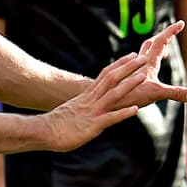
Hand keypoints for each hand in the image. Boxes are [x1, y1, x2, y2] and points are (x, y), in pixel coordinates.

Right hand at [43, 23, 186, 150]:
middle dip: (128, 68)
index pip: (105, 75)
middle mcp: (91, 100)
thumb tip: (93, 104)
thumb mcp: (74, 109)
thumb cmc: (57, 124)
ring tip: (144, 76)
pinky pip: (110, 118)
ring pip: (114, 94)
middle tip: (143, 58)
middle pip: (112, 79)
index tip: (131, 55)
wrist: (43, 132)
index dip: (119, 64)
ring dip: (129, 84)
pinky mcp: (93, 125)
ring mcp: (93, 111)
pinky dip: (124, 113)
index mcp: (87, 95)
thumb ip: (86, 105)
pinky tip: (136, 109)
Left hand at [122, 20, 186, 107]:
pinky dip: (141, 62)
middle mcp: (138, 63)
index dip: (171, 32)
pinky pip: (133, 65)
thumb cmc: (129, 95)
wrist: (106, 100)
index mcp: (148, 63)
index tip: (180, 22)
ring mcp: (129, 69)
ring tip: (162, 52)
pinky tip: (140, 70)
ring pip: (141, 54)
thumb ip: (176, 93)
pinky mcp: (122, 77)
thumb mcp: (157, 93)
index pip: (161, 42)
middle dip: (163, 38)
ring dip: (153, 50)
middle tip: (172, 34)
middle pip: (150, 44)